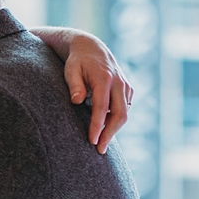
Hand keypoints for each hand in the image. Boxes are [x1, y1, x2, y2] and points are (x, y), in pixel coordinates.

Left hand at [63, 33, 132, 152]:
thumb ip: (74, 85)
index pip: (102, 108)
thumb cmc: (77, 61)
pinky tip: (106, 128)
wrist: (91, 48)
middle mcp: (119, 83)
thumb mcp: (70, 69)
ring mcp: (126, 86)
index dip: (98, 126)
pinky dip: (117, 120)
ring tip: (101, 142)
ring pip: (125, 113)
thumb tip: (76, 101)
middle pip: (120, 114)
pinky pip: (126, 108)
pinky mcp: (128, 90)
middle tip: (99, 150)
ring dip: (114, 129)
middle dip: (110, 134)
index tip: (92, 141)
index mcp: (104, 79)